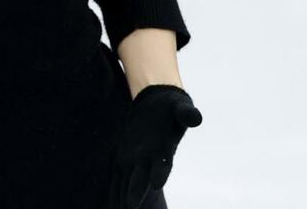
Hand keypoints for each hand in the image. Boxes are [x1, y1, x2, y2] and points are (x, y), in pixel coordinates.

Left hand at [107, 84, 202, 208]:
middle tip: (131, 206)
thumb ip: (186, 113)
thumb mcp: (180, 107)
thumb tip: (196, 117)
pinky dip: (113, 188)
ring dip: (122, 195)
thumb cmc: (172, 108)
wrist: (158, 107)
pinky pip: (117, 174)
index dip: (159, 174)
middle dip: (136, 192)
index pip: (163, 165)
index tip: (157, 184)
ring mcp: (136, 160)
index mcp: (164, 150)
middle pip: (141, 179)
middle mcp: (150, 159)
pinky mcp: (125, 157)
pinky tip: (110, 202)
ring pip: (127, 181)